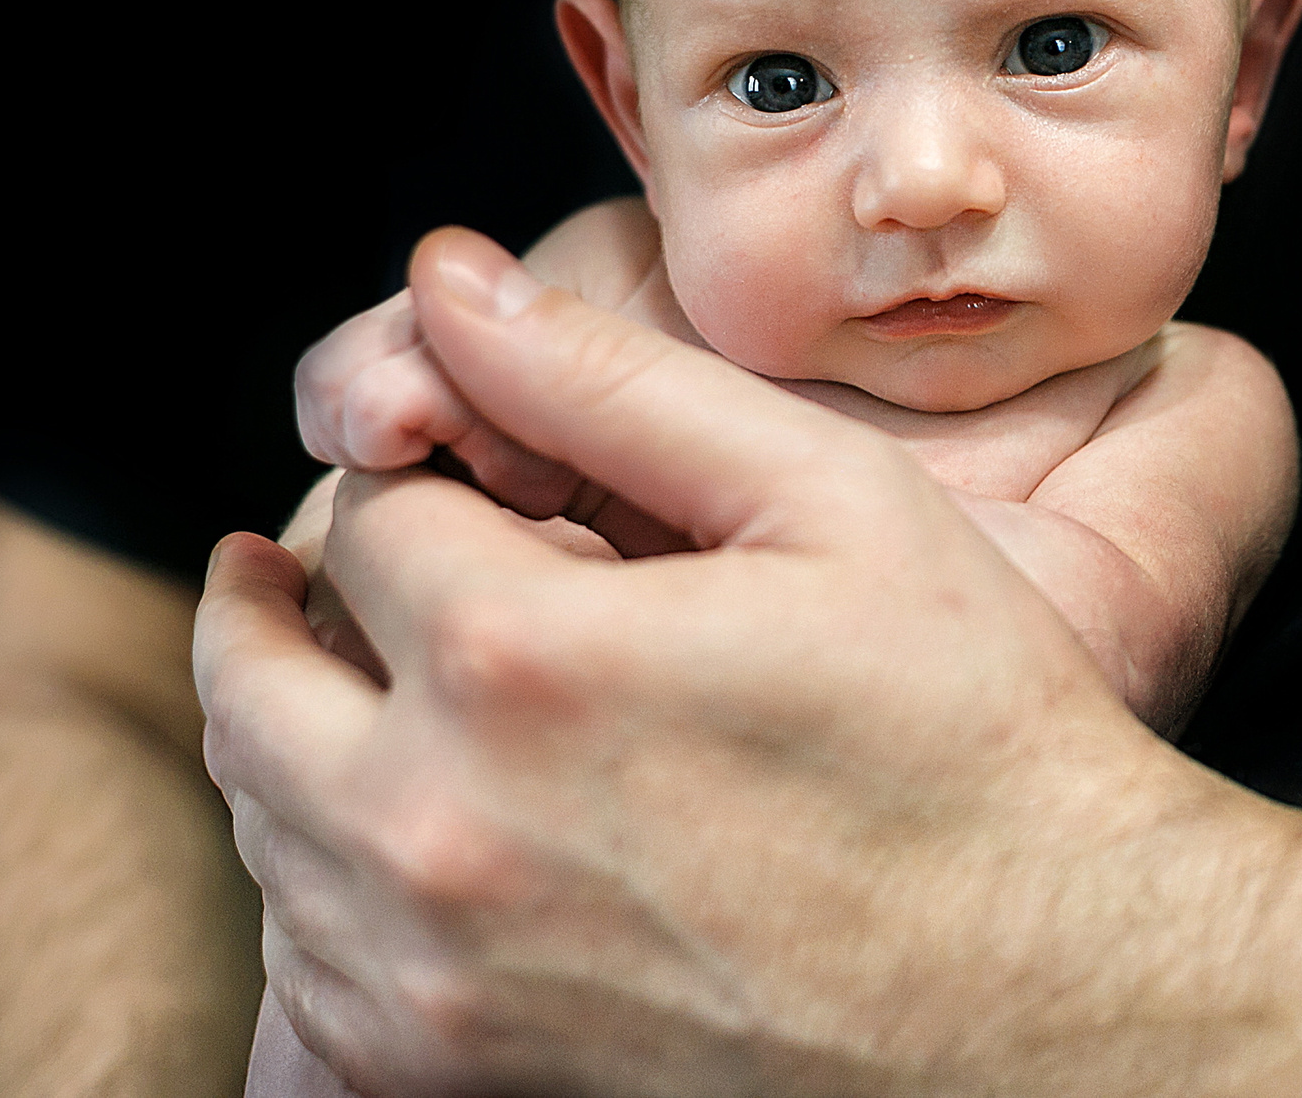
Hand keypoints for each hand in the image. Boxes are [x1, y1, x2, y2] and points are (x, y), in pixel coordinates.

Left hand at [199, 229, 1269, 1095]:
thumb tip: (449, 283)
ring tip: (371, 686)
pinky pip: (303, 965)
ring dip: (299, 735)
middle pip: (259, 673)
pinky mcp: (451, 1073)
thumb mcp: (828, 504)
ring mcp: (433, 973)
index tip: (480, 487)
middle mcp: (441, 826)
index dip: (429, 478)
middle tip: (312, 567)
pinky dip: (324, 883)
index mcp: (522, 656)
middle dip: (290, 598)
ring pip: (266, 820)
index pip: (376, 513)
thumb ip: (614, 381)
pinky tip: (413, 835)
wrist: (1042, 996)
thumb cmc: (969, 735)